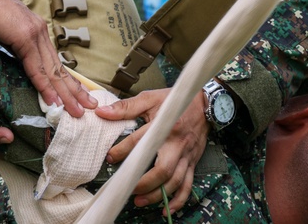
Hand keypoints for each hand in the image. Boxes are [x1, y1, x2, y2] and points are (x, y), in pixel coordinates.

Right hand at [0, 0, 96, 117]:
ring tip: (77, 111)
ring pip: (52, 71)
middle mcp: (40, 33)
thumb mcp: (2, 33)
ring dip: (65, 94)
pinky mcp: (24, 37)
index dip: (67, 81)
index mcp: (36, 33)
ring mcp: (34, 34)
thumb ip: (12, 48)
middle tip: (90, 107)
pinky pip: (35, 68)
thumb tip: (12, 66)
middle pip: (59, 69)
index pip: (55, 62)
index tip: (79, 96)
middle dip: (75, 91)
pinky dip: (45, 87)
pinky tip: (53, 101)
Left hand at [95, 88, 209, 214]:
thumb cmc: (174, 101)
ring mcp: (186, 156)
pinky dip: (178, 200)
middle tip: (127, 187)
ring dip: (157, 195)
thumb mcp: (150, 98)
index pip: (141, 142)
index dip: (123, 151)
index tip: (110, 157)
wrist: (205, 104)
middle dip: (144, 183)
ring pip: (174, 182)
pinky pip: (187, 185)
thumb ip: (126, 107)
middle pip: (162, 170)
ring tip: (139, 201)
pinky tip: (167, 210)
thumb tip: (102, 112)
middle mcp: (176, 144)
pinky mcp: (192, 163)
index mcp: (164, 127)